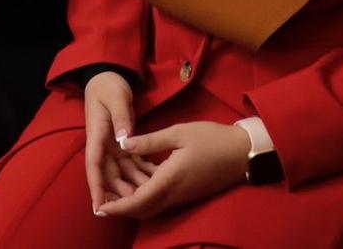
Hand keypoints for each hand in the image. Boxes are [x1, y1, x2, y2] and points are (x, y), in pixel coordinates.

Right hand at [83, 72, 154, 212]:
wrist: (106, 79)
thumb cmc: (108, 86)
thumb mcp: (116, 97)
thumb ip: (120, 117)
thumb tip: (123, 140)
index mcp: (97, 135)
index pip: (94, 166)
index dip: (96, 187)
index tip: (98, 206)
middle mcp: (103, 145)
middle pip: (109, 174)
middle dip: (120, 192)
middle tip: (137, 203)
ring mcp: (112, 146)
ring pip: (122, 172)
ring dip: (134, 184)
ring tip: (151, 195)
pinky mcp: (122, 144)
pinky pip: (132, 162)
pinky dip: (142, 171)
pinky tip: (157, 177)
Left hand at [97, 121, 251, 220]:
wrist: (242, 153)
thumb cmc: (211, 140)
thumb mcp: (179, 133)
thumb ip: (149, 141)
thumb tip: (122, 144)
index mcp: (169, 181)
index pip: (137, 202)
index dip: (117, 207)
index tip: (99, 207)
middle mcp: (173, 194)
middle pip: (141, 209)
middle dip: (120, 207)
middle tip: (101, 198)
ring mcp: (181, 195)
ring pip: (150, 204)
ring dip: (132, 197)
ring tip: (115, 182)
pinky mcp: (186, 191)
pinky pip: (161, 196)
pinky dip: (146, 190)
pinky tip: (139, 171)